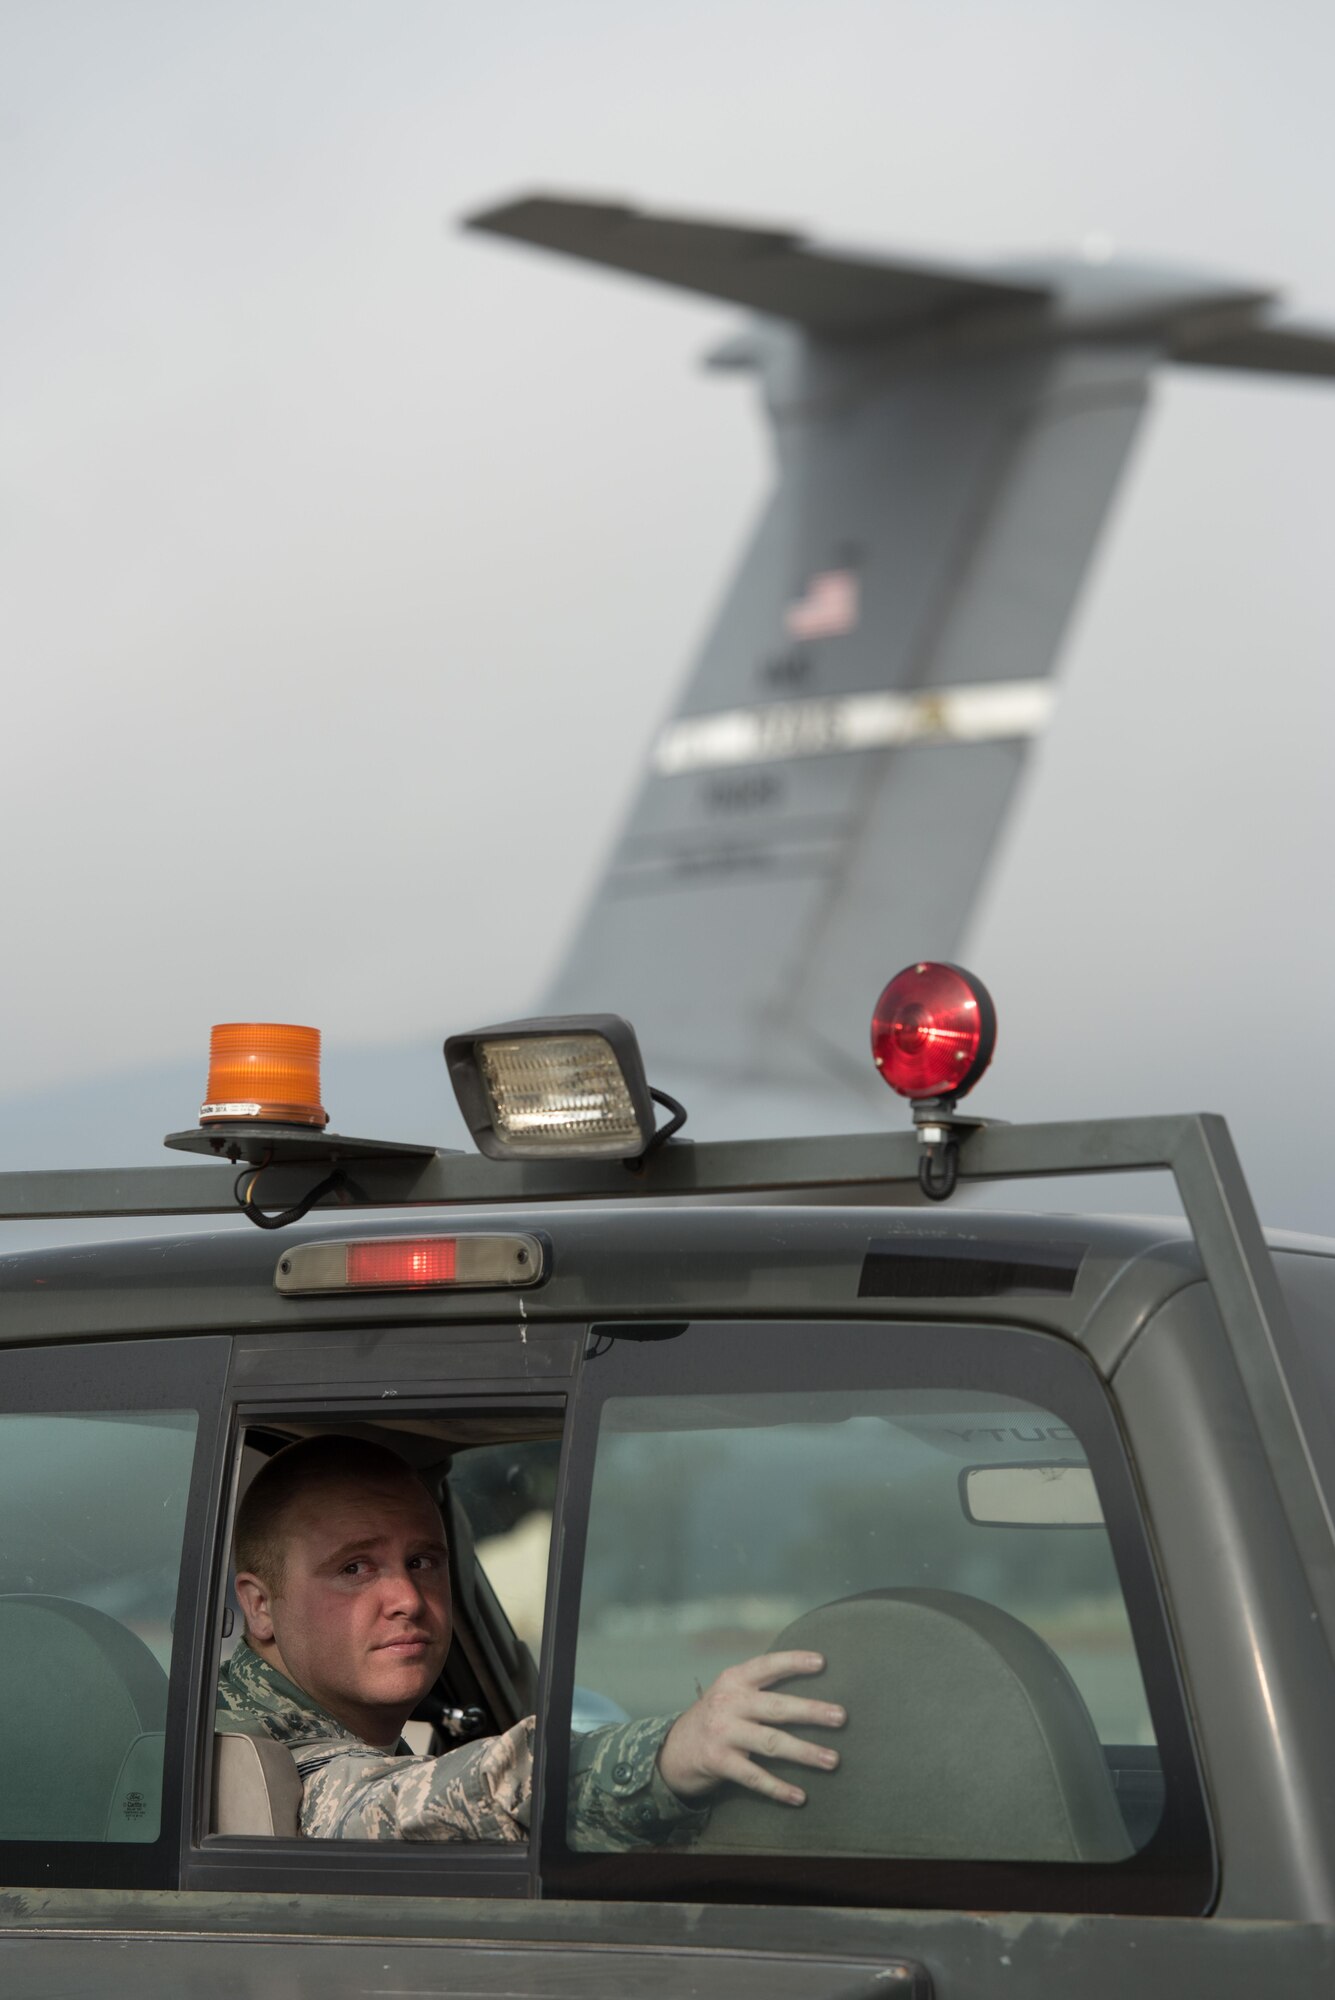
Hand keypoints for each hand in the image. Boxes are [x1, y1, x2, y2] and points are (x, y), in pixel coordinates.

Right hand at [656, 1651, 844, 1806]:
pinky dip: (778, 1788)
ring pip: (771, 1742)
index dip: (793, 1662)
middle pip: (776, 1706)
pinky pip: (754, 1777)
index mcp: (733, 1680)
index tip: (822, 1662)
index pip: (767, 1666)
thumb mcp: (730, 1693)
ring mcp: (723, 1733)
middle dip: (811, 1711)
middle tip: (841, 1717)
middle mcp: (728, 1703)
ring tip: (833, 1759)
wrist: (673, 1750)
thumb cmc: (716, 1718)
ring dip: (805, 1752)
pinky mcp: (718, 1762)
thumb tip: (811, 1686)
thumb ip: (759, 1687)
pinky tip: (799, 1796)